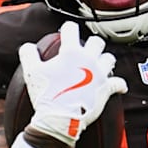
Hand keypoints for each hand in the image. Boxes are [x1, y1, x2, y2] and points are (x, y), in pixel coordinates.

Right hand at [18, 21, 126, 145]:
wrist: (59, 119)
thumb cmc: (46, 95)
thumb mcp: (31, 72)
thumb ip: (28, 54)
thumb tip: (28, 46)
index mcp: (71, 52)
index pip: (72, 29)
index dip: (68, 29)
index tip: (66, 32)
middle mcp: (88, 59)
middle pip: (97, 42)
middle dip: (91, 44)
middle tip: (85, 51)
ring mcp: (100, 74)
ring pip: (110, 58)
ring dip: (105, 60)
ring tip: (99, 65)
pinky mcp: (107, 89)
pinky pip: (119, 83)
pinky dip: (119, 84)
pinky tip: (118, 86)